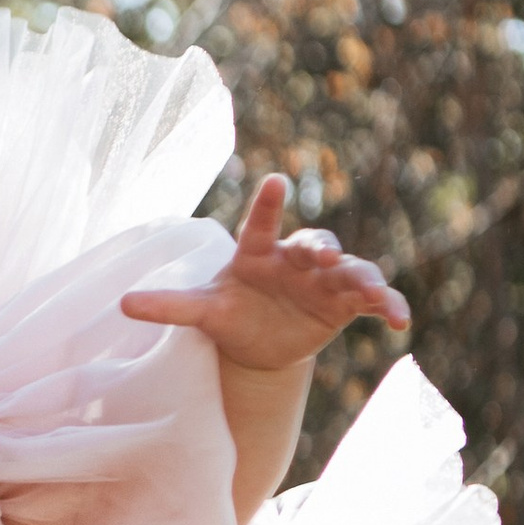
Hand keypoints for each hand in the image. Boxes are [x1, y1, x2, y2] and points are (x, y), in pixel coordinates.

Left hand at [120, 172, 408, 373]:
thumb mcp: (201, 312)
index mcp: (257, 253)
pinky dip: (389, 306)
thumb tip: (122, 303)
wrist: (260, 344)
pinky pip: (373, 300)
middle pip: (314, 244)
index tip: (275, 180)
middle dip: (320, 248)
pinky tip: (401, 322)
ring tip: (368, 288)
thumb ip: (169, 306)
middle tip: (321, 258)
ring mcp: (324, 280)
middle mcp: (295, 260)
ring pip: (350, 269)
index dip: (269, 203)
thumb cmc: (229, 314)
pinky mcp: (347, 303)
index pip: (261, 224)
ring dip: (360, 275)